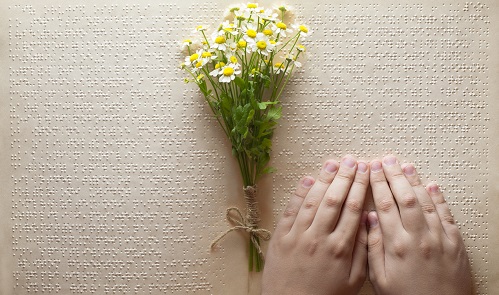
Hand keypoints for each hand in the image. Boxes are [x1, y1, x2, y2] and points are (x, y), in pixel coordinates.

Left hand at [262, 156, 368, 294]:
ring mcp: (297, 235)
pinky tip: (307, 180)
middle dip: (344, 177)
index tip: (364, 171)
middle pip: (334, 199)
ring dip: (323, 180)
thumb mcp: (353, 280)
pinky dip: (299, 193)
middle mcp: (318, 237)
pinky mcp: (280, 237)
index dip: (359, 186)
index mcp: (340, 248)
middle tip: (351, 160)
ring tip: (333, 164)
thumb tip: (367, 221)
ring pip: (313, 200)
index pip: (352, 208)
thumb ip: (361, 250)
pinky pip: (291, 210)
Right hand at [367, 155, 472, 294]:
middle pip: (405, 197)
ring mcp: (439, 238)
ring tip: (406, 166)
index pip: (385, 205)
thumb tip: (368, 220)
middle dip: (394, 175)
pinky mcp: (454, 243)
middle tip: (387, 160)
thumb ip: (373, 247)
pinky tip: (433, 186)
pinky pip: (446, 215)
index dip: (377, 184)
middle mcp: (419, 237)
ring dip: (415, 181)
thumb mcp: (380, 279)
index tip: (371, 169)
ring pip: (426, 202)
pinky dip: (439, 198)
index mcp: (397, 245)